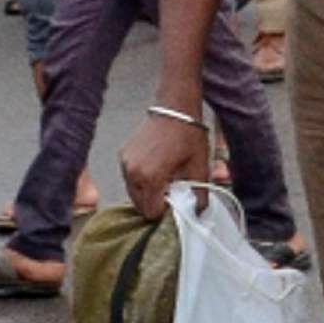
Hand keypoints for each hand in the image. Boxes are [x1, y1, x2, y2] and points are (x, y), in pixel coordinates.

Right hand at [116, 103, 211, 218]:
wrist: (175, 109)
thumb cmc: (189, 136)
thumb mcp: (199, 168)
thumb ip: (199, 196)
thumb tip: (199, 213)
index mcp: (151, 177)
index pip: (151, 212)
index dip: (165, 211)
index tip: (175, 201)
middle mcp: (133, 172)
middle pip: (140, 205)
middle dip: (155, 202)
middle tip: (171, 190)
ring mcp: (126, 163)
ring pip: (133, 193)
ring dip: (147, 192)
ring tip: (163, 179)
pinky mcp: (124, 155)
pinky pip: (129, 178)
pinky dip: (140, 180)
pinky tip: (155, 170)